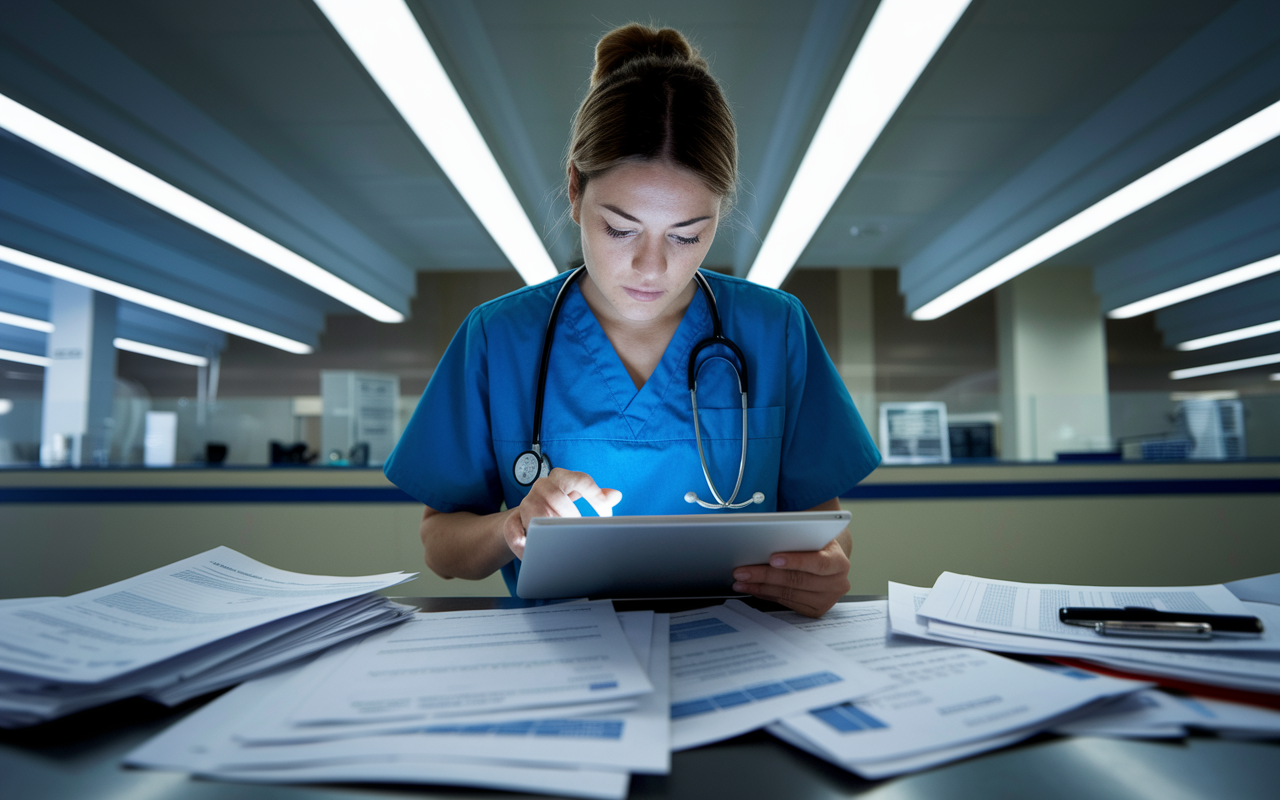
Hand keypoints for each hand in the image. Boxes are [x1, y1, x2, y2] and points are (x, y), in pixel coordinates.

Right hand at [502, 468, 621, 558]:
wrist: (524, 518)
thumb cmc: (557, 506)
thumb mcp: (576, 498)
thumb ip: (597, 496)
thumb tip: (616, 495)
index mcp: (560, 477)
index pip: (580, 480)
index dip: (596, 497)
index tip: (606, 515)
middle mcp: (542, 486)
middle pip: (558, 499)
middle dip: (571, 518)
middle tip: (581, 532)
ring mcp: (525, 503)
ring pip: (538, 514)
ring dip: (550, 530)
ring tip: (562, 542)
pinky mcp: (511, 521)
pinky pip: (515, 532)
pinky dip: (524, 543)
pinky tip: (533, 552)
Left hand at [731, 538, 850, 617]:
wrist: (827, 560)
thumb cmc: (815, 544)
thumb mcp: (812, 536)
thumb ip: (797, 538)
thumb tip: (765, 539)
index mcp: (839, 562)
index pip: (818, 563)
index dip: (795, 561)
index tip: (772, 559)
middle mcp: (837, 584)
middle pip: (797, 581)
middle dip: (765, 575)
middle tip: (742, 571)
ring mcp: (827, 600)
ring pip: (789, 594)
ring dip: (760, 587)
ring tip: (741, 580)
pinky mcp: (815, 610)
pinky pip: (787, 603)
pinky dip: (767, 594)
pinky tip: (753, 587)